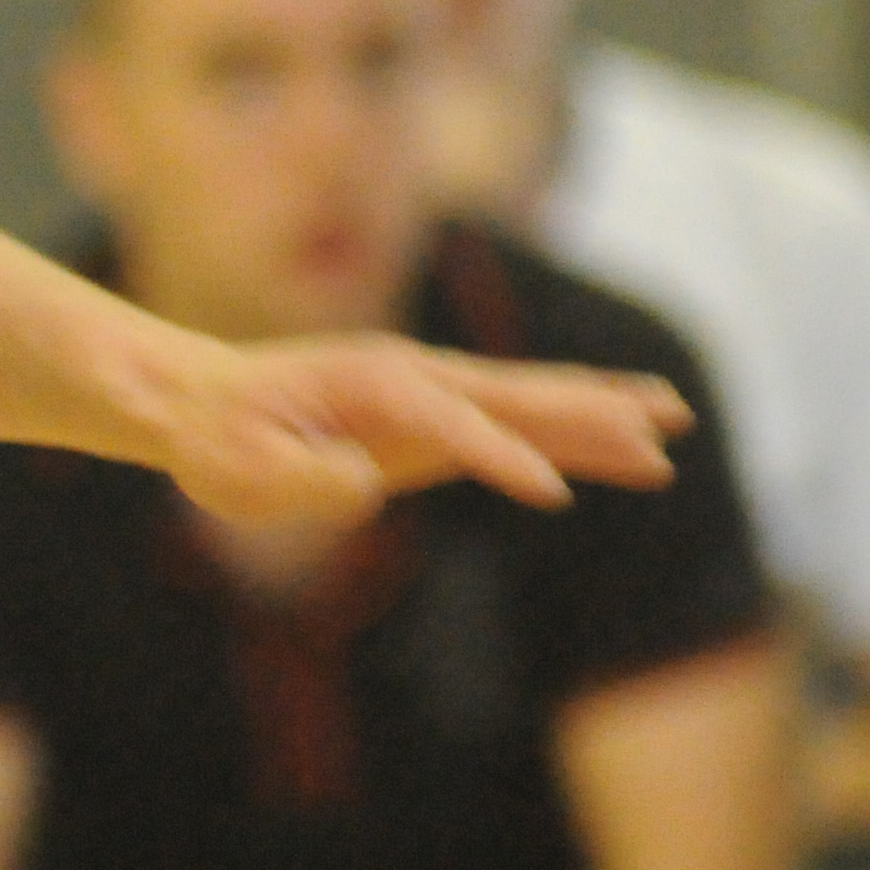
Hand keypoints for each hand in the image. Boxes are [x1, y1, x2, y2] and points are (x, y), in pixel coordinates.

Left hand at [156, 334, 686, 532]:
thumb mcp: (241, 470)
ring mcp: (424, 392)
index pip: (451, 427)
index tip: (551, 494)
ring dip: (599, 411)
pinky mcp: (429, 418)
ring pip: (527, 400)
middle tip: (669, 424)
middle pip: (515, 395)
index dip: (500, 460)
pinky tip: (616, 441)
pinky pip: (511, 421)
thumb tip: (360, 483)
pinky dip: (566, 430)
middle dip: (590, 412)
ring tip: (674, 421)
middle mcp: (409, 376)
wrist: (195, 404)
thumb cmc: (214, 441)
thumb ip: (302, 479)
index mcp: (369, 385)